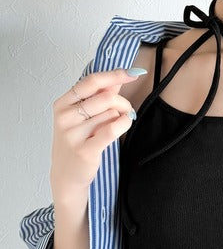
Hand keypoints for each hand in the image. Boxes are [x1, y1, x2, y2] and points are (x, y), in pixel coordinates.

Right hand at [50, 68, 145, 198]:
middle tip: (127, 111)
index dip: (115, 75)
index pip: (92, 81)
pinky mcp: (85, 150)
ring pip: (111, 114)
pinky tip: (125, 124)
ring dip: (121, 118)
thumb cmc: (77, 142)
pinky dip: (124, 124)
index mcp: (63, 103)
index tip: (134, 73)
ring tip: (117, 125)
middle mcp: (65, 116)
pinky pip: (113, 128)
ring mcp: (73, 134)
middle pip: (106, 97)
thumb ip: (100, 95)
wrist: (67, 176)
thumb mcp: (82, 116)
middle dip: (123, 103)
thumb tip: (120, 76)